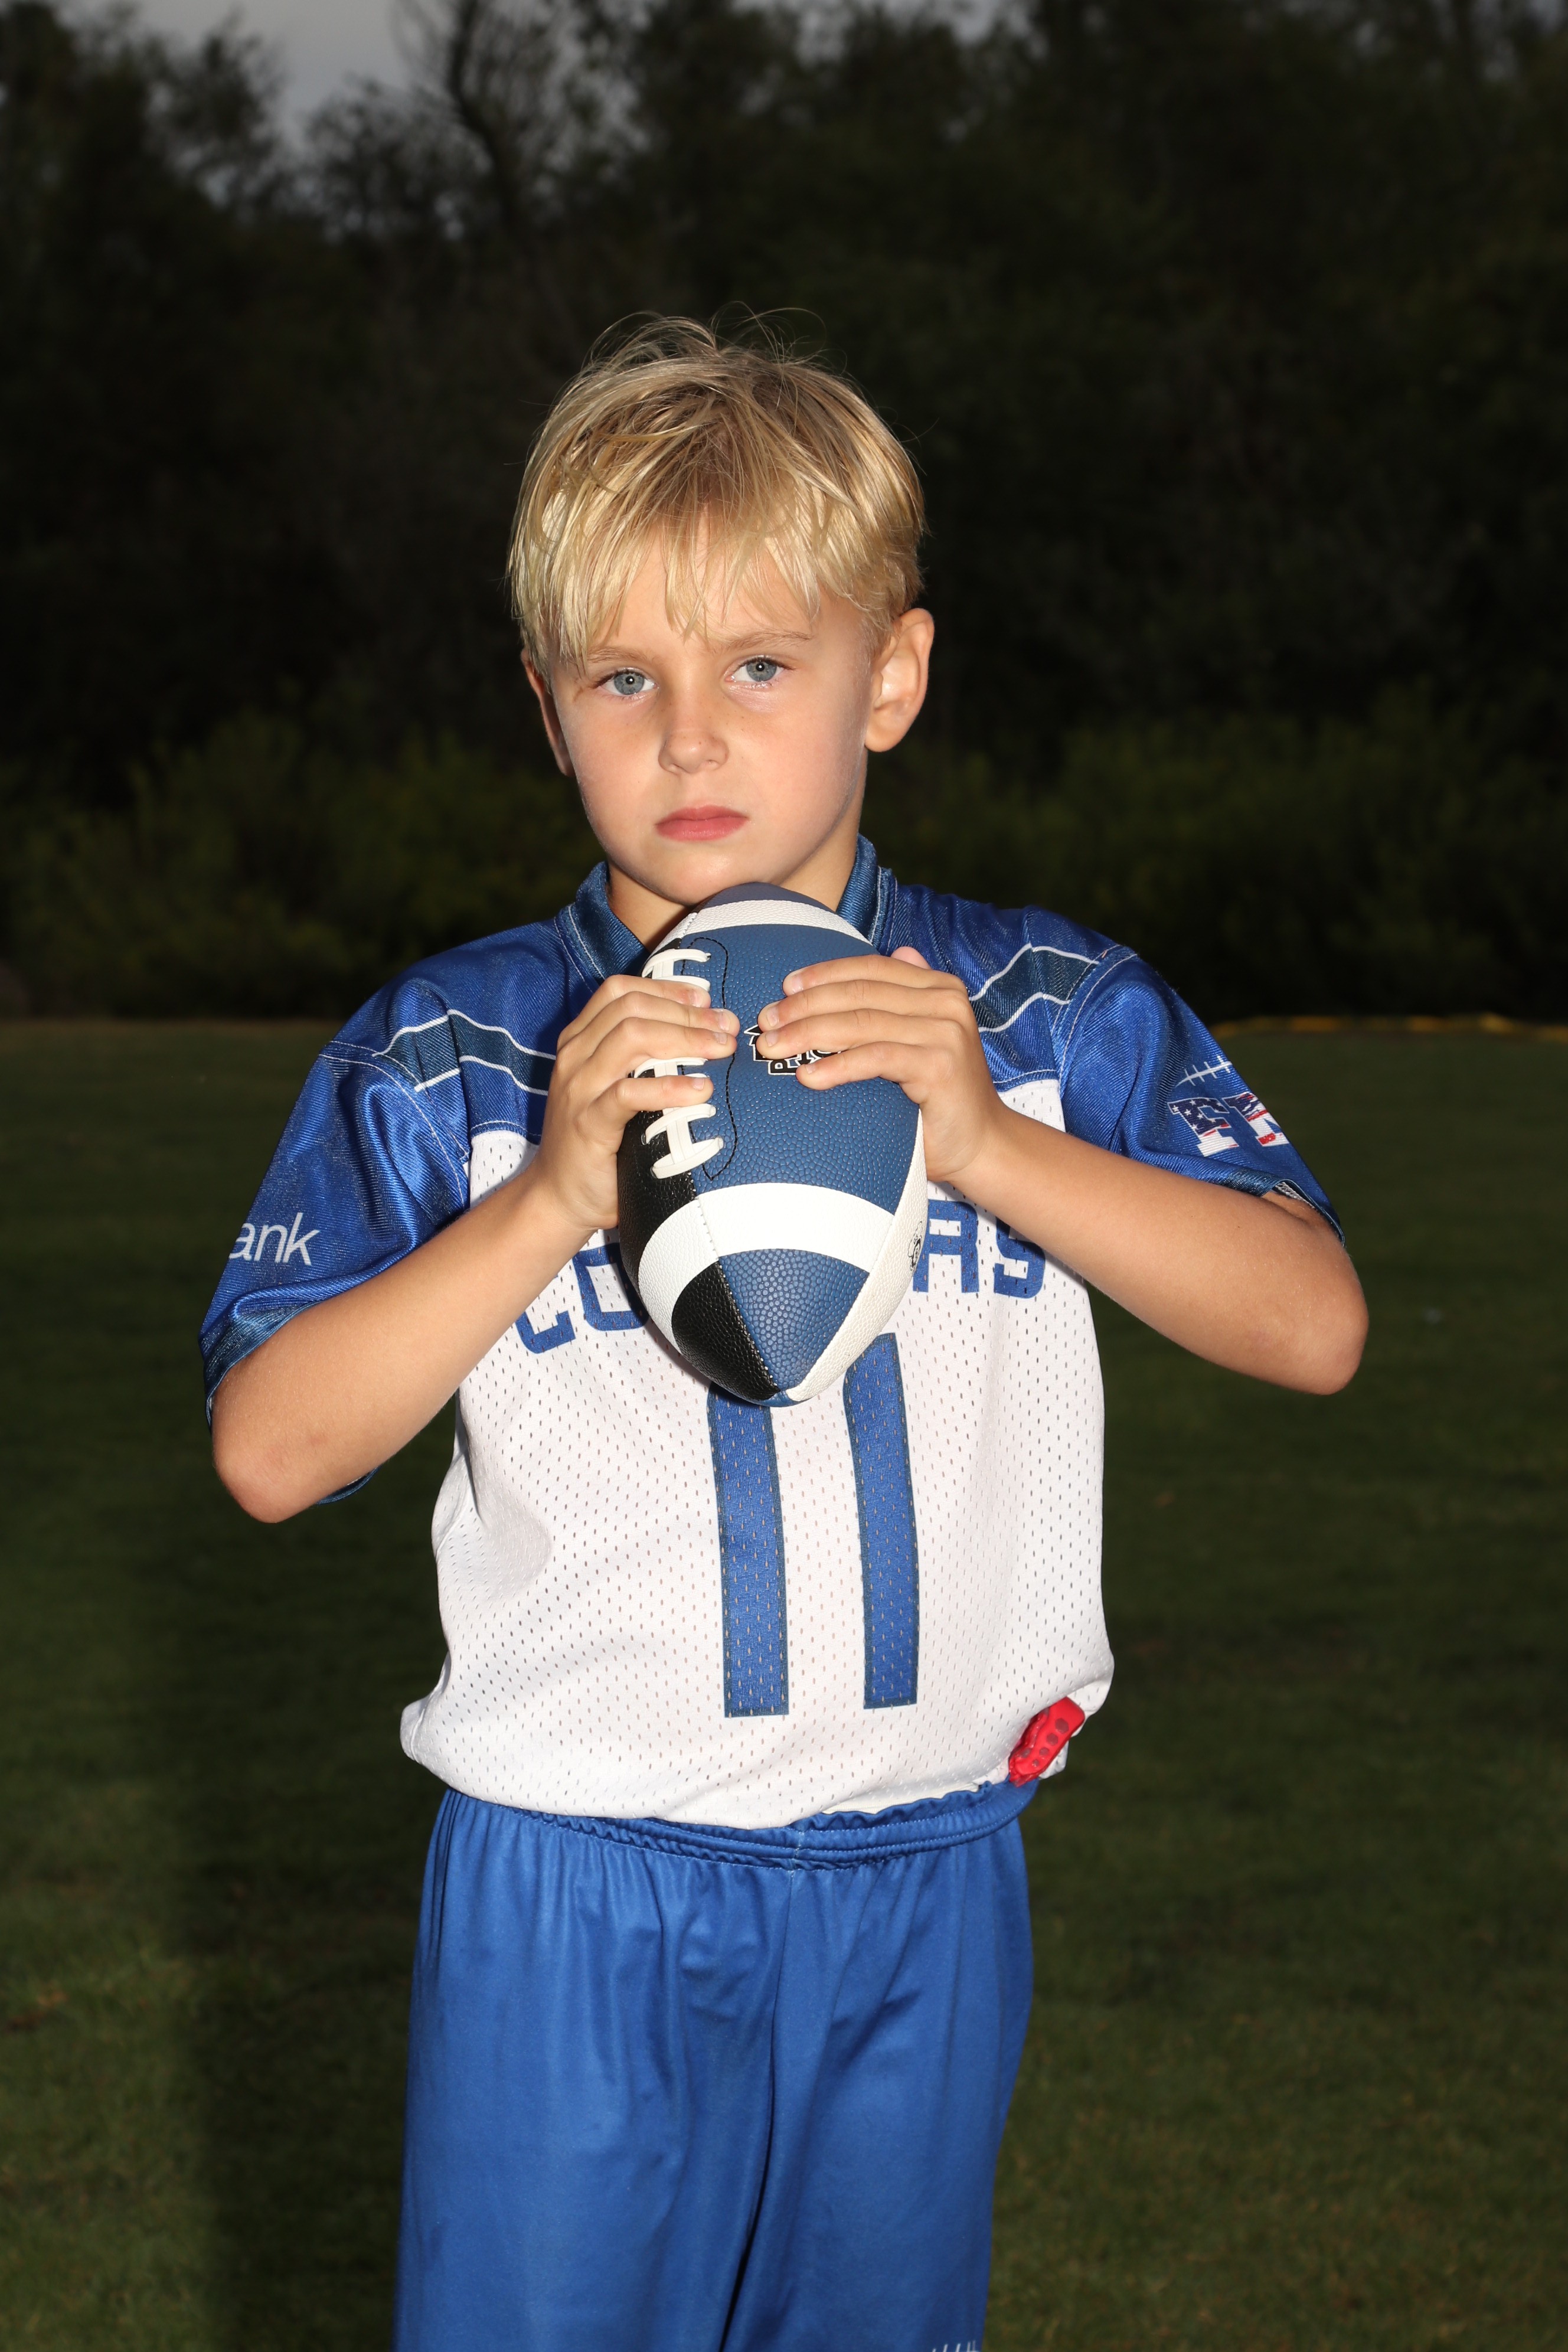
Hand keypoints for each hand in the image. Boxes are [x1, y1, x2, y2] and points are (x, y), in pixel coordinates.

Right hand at [531, 973, 738, 1236]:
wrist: (559, 1196)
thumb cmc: (600, 1141)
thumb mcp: (616, 1087)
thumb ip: (643, 1059)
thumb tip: (705, 1032)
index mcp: (580, 1040)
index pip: (621, 991)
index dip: (667, 989)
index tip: (707, 999)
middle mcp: (575, 1056)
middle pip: (633, 1009)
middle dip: (686, 1013)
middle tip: (726, 1029)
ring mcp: (578, 1088)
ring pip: (632, 1039)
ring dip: (685, 1039)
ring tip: (721, 1050)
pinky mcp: (587, 1123)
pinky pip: (629, 1093)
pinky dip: (669, 1087)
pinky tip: (700, 1090)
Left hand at [756, 947, 1004, 1188]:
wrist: (982, 1144)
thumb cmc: (940, 1097)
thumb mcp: (920, 1039)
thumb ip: (908, 998)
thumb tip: (899, 949)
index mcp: (938, 987)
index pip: (870, 969)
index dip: (823, 975)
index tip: (784, 988)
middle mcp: (945, 1002)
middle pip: (860, 993)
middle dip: (805, 1006)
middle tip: (766, 1022)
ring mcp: (945, 1032)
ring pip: (861, 1023)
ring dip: (809, 1033)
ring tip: (774, 1048)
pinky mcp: (939, 1065)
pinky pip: (875, 1058)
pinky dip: (837, 1066)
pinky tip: (807, 1076)